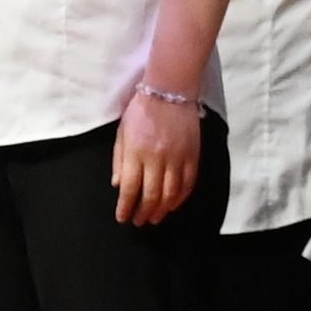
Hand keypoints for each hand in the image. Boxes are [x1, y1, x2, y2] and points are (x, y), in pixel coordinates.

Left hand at [109, 86, 207, 224]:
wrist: (171, 89)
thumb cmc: (142, 109)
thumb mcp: (122, 132)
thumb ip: (119, 160)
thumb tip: (118, 185)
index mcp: (136, 152)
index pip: (130, 188)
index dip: (126, 207)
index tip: (123, 217)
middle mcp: (157, 158)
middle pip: (151, 195)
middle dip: (144, 212)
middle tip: (139, 221)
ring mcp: (177, 157)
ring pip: (171, 193)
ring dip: (162, 209)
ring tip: (155, 218)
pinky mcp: (193, 155)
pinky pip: (189, 183)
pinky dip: (181, 198)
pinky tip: (173, 204)